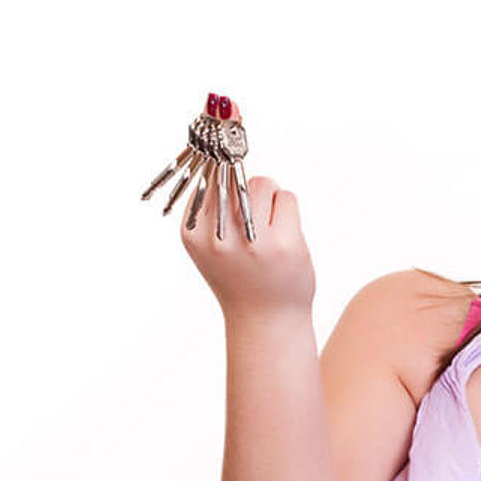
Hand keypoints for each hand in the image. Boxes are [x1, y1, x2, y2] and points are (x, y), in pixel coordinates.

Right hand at [182, 171, 315, 322]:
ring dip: (270, 197)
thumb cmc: (239, 277)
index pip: (208, 181)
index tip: (234, 200)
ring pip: (263, 183)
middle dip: (248, 189)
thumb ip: (212, 211)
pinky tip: (283, 236)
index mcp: (194, 234)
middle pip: (234, 178)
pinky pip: (287, 197)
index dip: (224, 184)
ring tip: (268, 227)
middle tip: (254, 218)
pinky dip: (287, 209)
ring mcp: (253, 241)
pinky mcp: (284, 244)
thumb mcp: (211, 246)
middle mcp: (219, 238)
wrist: (265, 321)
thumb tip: (224, 160)